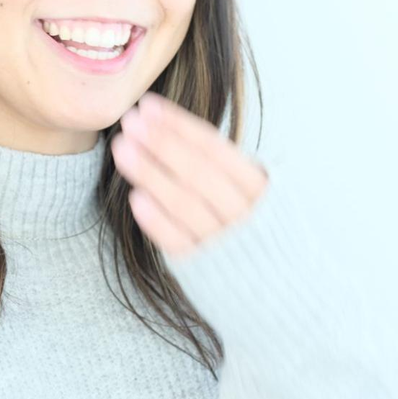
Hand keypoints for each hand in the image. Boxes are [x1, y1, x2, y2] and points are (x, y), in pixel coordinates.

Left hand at [109, 91, 269, 259]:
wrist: (276, 293)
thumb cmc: (254, 229)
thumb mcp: (257, 194)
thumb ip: (227, 168)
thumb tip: (174, 125)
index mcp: (263, 191)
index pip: (216, 149)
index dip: (180, 125)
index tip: (148, 105)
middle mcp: (248, 217)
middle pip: (199, 173)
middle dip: (161, 143)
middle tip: (130, 121)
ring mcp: (225, 245)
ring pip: (185, 204)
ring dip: (150, 173)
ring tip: (122, 148)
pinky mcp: (203, 271)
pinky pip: (178, 243)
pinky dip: (157, 220)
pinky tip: (135, 197)